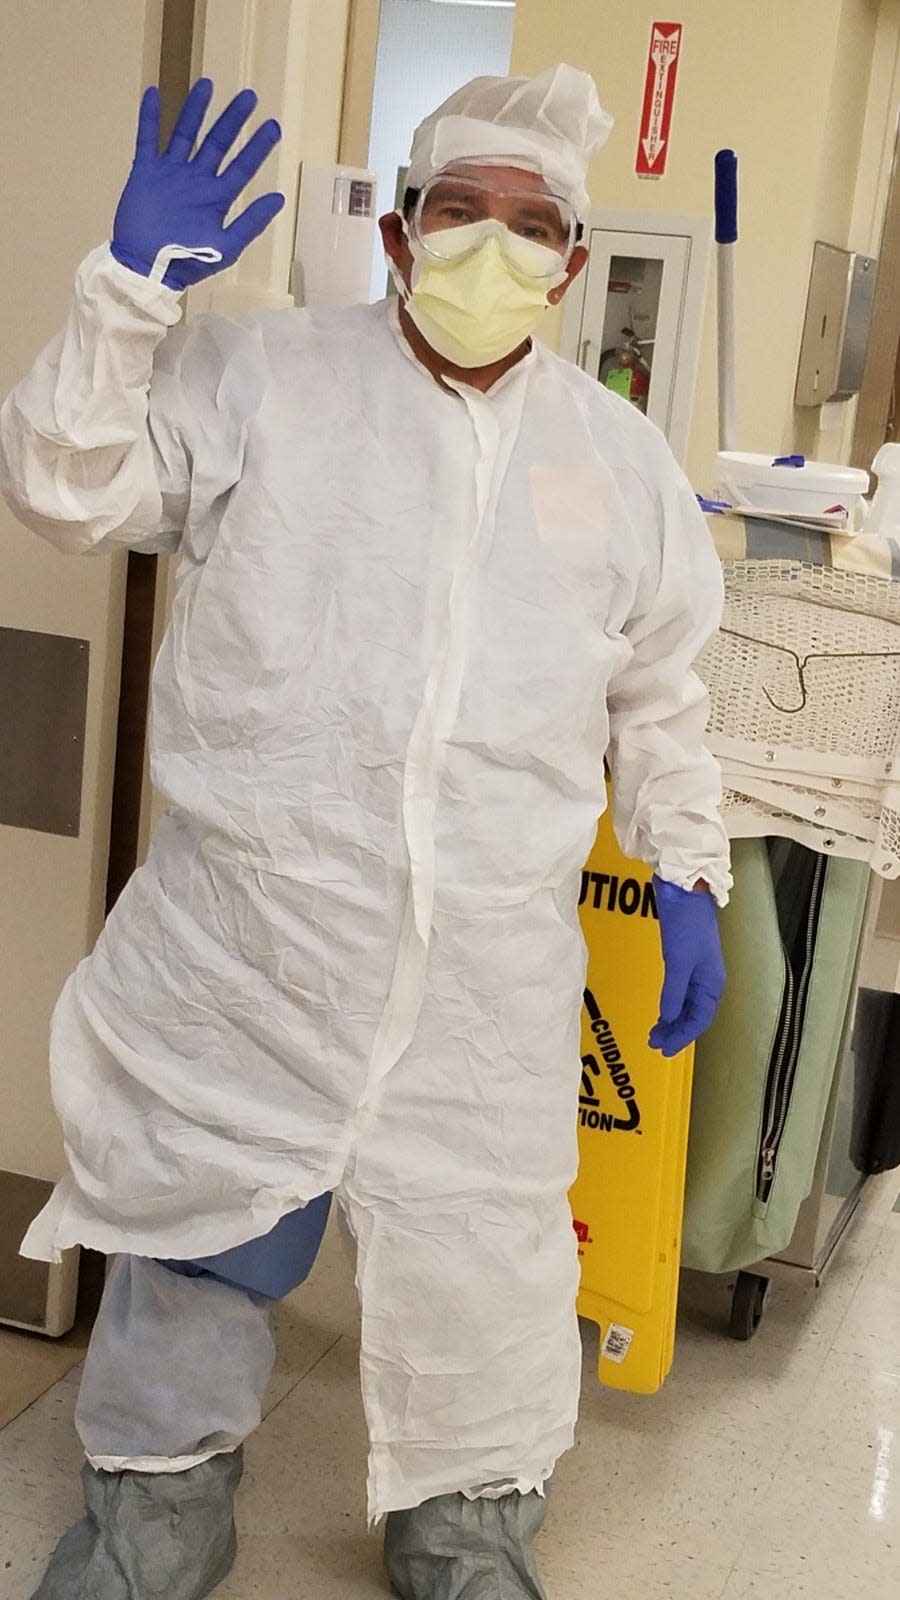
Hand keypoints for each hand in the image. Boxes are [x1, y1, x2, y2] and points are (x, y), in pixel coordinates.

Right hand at [111, 78, 284, 289]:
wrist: (146, 269)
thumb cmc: (186, 264)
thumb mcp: (226, 248)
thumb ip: (251, 223)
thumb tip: (279, 199)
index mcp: (217, 197)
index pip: (242, 167)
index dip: (258, 147)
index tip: (273, 126)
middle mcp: (197, 180)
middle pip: (217, 143)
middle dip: (233, 120)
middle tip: (249, 97)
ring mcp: (171, 173)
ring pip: (185, 133)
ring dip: (195, 110)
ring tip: (207, 85)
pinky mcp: (146, 172)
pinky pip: (148, 139)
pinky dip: (149, 117)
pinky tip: (154, 93)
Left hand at [649, 876, 725, 1056]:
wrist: (684, 892)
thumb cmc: (685, 926)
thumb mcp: (678, 961)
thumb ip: (674, 992)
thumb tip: (669, 1018)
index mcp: (711, 983)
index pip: (699, 1019)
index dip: (682, 1036)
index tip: (663, 1049)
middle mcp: (707, 980)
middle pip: (694, 1015)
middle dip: (675, 1031)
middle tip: (654, 1044)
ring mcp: (696, 970)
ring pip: (686, 1005)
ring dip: (671, 1020)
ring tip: (654, 1033)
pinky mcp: (684, 960)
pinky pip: (680, 992)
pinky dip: (670, 1004)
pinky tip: (661, 1011)